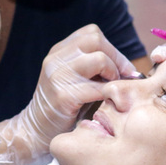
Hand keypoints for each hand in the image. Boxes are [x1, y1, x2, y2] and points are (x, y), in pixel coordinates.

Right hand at [0, 25, 137, 164]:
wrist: (36, 131)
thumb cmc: (64, 107)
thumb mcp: (73, 79)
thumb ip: (92, 67)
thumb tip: (129, 68)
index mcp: (59, 51)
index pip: (92, 33)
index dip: (111, 49)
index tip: (120, 68)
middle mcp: (55, 59)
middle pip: (96, 40)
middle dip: (116, 59)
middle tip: (122, 77)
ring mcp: (57, 76)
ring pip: (100, 60)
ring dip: (113, 75)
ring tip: (111, 90)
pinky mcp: (63, 96)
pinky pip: (98, 88)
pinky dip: (109, 94)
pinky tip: (107, 103)